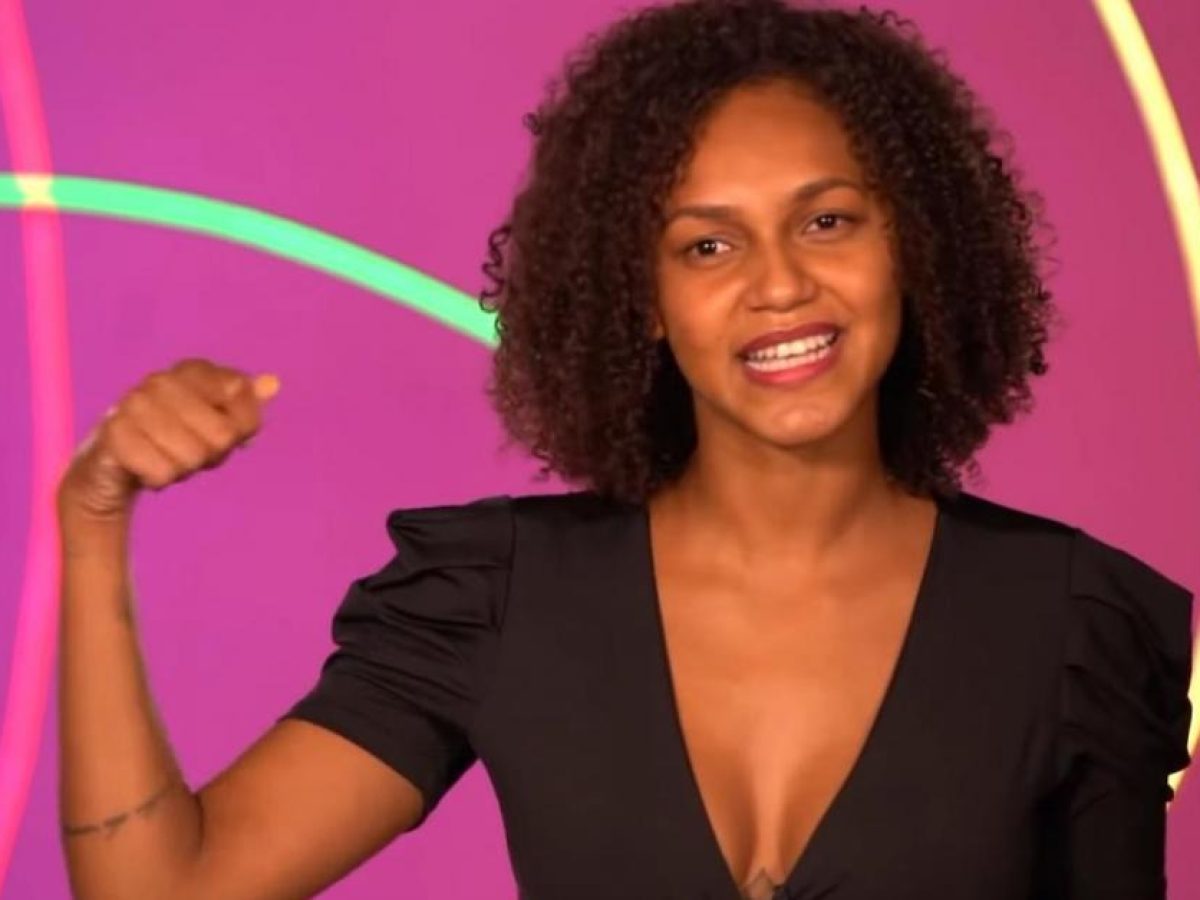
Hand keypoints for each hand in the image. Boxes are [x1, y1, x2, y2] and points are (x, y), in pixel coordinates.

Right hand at [56, 358, 281, 524]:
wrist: (113, 463)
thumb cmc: (175, 439)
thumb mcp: (217, 425)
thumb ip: (247, 407)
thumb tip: (273, 383)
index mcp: (193, 370)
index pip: (243, 397)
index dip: (238, 427)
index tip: (219, 431)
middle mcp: (162, 379)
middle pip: (223, 436)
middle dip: (210, 454)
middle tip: (187, 449)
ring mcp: (134, 403)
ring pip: (193, 456)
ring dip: (183, 468)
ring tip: (164, 456)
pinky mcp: (113, 433)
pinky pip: (162, 472)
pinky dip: (159, 478)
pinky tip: (144, 466)